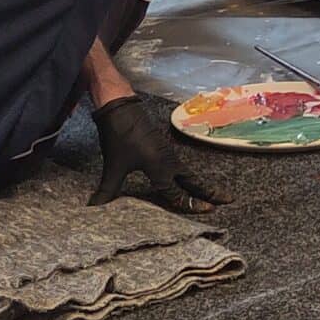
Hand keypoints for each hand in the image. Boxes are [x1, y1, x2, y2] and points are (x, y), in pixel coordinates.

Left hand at [89, 95, 222, 211]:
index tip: (208, 211)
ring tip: (212, 193)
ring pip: (187, 173)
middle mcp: (168, 161)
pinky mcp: (162, 145)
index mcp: (159, 168)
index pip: (177, 193)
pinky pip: (180, 165)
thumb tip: (93, 208)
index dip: (191, 205)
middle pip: (193, 181)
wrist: (120, 108)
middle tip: (227, 200)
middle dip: (209, 192)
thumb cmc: (119, 137)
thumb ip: (107, 190)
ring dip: (199, 184)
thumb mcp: (113, 166)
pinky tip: (184, 177)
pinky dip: (187, 175)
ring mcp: (167, 152)